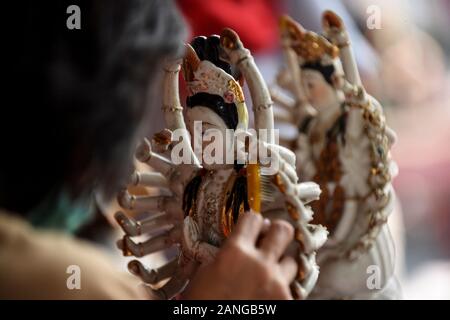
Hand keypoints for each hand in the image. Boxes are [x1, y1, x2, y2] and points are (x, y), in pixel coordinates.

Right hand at [183, 212, 297, 299]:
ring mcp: (276, 284)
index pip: (253, 218)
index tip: (251, 228)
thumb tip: (243, 240)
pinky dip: (282, 288)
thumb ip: (227, 252)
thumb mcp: (206, 272)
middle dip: (276, 233)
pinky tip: (269, 292)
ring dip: (281, 264)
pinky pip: (292, 287)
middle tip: (269, 241)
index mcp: (235, 252)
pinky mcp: (287, 301)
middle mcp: (259, 263)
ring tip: (269, 273)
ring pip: (292, 260)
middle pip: (283, 230)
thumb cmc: (203, 302)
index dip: (252, 221)